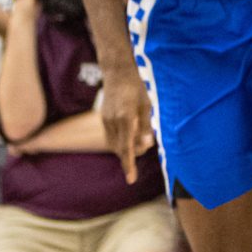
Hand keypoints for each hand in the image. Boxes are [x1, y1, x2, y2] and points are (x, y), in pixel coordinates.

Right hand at [99, 59, 154, 180]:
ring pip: (115, 144)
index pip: (127, 148)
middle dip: (133, 154)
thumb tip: (147, 145)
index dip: (129, 165)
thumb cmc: (137, 86)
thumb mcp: (147, 105)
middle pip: (121, 149)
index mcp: (125, 118)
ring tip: (140, 138)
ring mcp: (106, 120)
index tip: (131, 180)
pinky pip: (111, 137)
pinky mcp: (103, 118)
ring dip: (126, 148)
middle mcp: (113, 121)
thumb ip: (146, 126)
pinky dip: (121, 141)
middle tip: (147, 145)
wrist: (117, 71)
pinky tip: (130, 134)